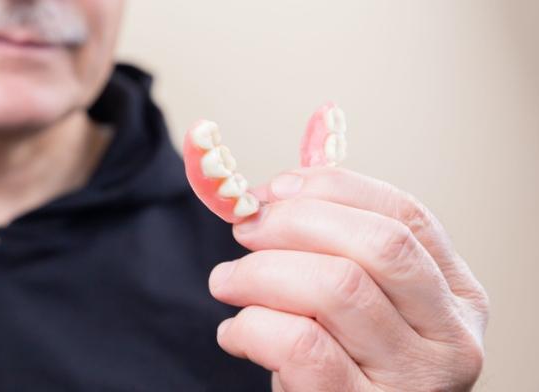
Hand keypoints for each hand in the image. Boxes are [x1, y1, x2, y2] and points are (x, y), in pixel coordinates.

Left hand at [208, 167, 488, 391]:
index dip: (333, 189)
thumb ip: (336, 245)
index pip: (405, 214)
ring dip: (261, 272)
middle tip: (245, 229)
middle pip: (377, 244)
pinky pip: (302, 346)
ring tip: (227, 281)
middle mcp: (450, 335)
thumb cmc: (345, 358)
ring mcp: (414, 379)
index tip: (276, 190)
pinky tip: (236, 331)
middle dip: (295, 222)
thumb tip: (279, 189)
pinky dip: (253, 326)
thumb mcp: (360, 300)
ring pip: (336, 287)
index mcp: (455, 293)